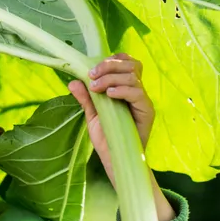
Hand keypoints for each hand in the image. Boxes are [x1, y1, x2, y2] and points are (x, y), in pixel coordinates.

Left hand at [68, 53, 175, 220]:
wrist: (114, 160)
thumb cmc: (106, 139)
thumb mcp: (92, 115)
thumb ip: (85, 98)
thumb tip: (72, 81)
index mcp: (125, 89)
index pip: (127, 64)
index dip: (113, 60)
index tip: (92, 68)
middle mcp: (137, 92)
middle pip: (131, 65)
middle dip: (110, 65)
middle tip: (92, 74)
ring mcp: (143, 101)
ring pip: (133, 77)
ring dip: (112, 77)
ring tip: (96, 87)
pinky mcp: (147, 112)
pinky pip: (138, 93)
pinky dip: (123, 90)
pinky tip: (109, 94)